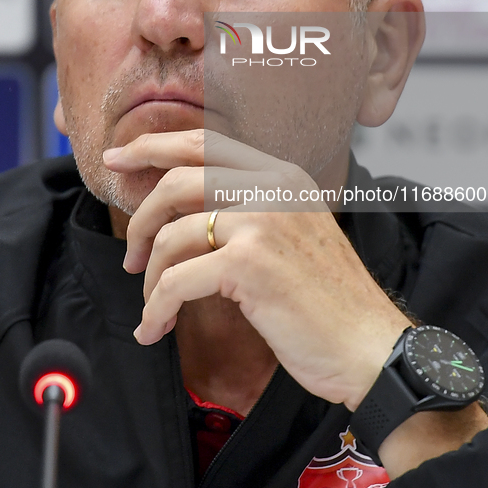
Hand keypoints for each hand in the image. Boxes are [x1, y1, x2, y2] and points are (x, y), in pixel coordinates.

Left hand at [103, 129, 408, 409]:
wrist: (369, 344)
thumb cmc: (328, 298)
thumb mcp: (292, 232)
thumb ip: (248, 208)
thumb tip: (183, 211)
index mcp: (282, 175)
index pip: (204, 143)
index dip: (153, 145)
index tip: (118, 158)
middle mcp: (273, 187)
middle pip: (178, 179)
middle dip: (140, 217)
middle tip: (131, 255)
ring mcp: (262, 221)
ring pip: (171, 235)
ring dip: (152, 277)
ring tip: (153, 304)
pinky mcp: (250, 264)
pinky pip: (176, 282)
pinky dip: (156, 309)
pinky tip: (155, 328)